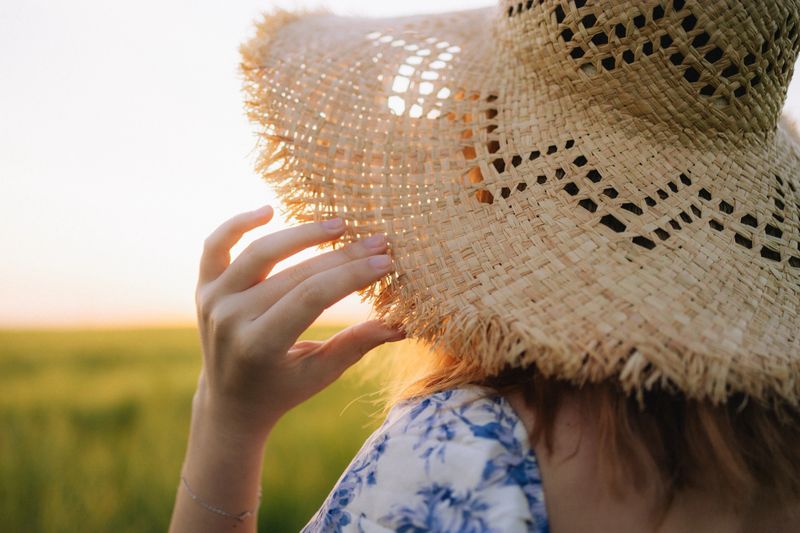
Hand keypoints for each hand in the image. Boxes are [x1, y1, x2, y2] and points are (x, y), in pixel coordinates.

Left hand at [193, 205, 403, 441]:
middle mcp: (230, 320)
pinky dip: (238, 222)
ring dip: (303, 233)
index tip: (385, 261)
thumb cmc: (282, 388)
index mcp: (259, 346)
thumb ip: (355, 345)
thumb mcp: (320, 374)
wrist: (229, 401)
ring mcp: (212, 300)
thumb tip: (402, 325)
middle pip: (294, 275)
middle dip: (343, 256)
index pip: (312, 298)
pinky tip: (270, 209)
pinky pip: (215, 244)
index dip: (351, 276)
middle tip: (378, 241)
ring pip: (260, 252)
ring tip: (340, 224)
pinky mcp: (203, 287)